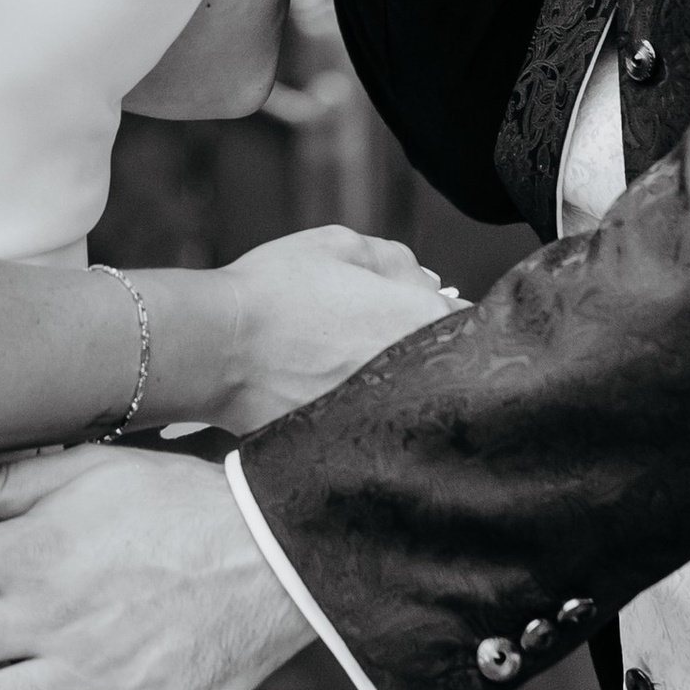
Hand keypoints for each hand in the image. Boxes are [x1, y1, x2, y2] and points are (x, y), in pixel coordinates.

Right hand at [215, 223, 459, 434]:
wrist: (221, 349)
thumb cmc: (277, 289)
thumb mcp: (338, 246)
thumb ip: (395, 261)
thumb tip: (427, 283)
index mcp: (418, 318)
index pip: (469, 324)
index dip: (453, 319)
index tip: (433, 317)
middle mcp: (414, 372)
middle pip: (449, 370)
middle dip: (435, 358)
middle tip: (392, 346)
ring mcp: (390, 413)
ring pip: (420, 404)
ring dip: (407, 390)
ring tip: (363, 373)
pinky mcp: (361, 442)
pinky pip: (386, 429)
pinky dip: (376, 417)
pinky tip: (348, 402)